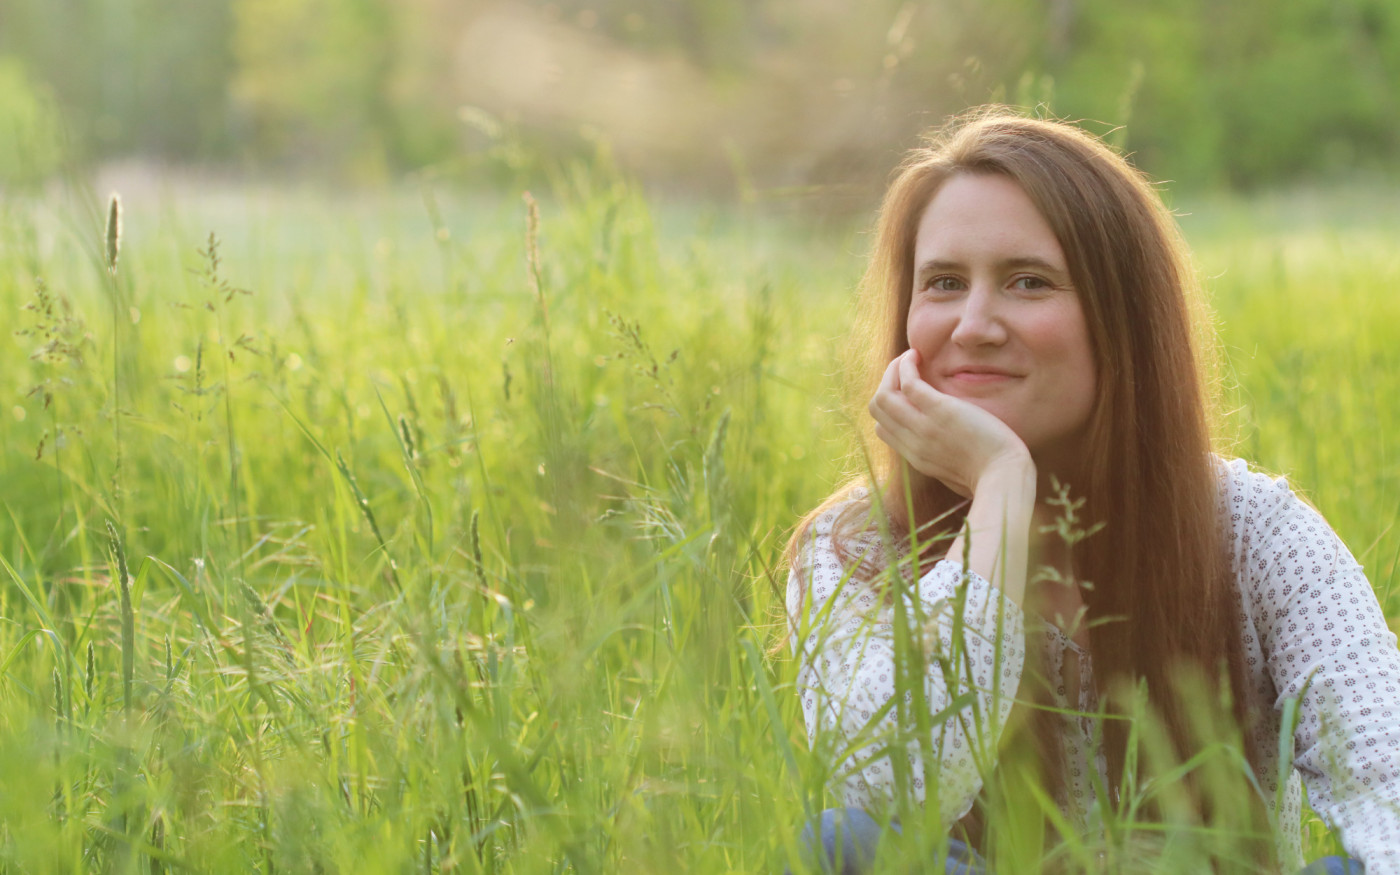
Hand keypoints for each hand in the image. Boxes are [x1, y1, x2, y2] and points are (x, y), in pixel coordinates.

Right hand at [868, 349, 1031, 497]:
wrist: (1004, 476)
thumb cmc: (991, 475)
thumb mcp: (957, 471)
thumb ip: (945, 457)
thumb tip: (949, 448)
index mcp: (916, 457)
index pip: (882, 429)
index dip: (889, 406)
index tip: (906, 390)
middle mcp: (913, 443)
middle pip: (877, 409)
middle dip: (886, 382)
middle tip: (905, 367)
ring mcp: (923, 427)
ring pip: (884, 395)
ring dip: (893, 369)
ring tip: (910, 357)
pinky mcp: (940, 411)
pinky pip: (908, 383)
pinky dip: (907, 365)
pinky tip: (917, 355)